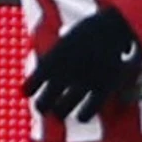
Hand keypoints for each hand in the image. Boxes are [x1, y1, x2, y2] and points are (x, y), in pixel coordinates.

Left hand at [22, 8, 141, 122]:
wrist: (113, 26)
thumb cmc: (88, 31)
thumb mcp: (65, 41)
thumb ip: (53, 59)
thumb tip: (43, 75)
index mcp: (52, 60)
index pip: (32, 84)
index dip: (28, 90)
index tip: (27, 92)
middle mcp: (65, 74)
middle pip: (43, 103)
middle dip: (42, 107)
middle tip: (43, 107)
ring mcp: (83, 83)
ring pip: (62, 111)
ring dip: (59, 113)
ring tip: (60, 112)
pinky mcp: (102, 88)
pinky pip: (88, 111)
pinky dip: (83, 115)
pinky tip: (82, 115)